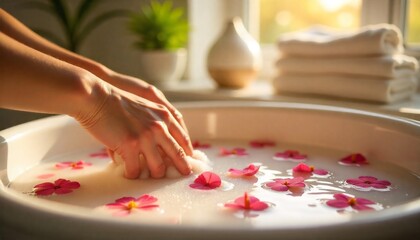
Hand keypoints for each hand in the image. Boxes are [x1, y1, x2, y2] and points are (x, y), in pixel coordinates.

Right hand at [77, 79, 191, 178]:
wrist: (95, 97)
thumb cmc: (116, 103)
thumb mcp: (145, 108)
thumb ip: (157, 122)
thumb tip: (163, 144)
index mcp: (164, 116)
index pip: (183, 139)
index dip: (187, 153)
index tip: (188, 162)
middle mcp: (159, 127)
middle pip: (178, 155)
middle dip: (181, 168)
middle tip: (182, 175)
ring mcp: (146, 137)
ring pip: (158, 168)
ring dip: (153, 174)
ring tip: (148, 176)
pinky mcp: (130, 145)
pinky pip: (136, 170)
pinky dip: (132, 174)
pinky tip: (128, 173)